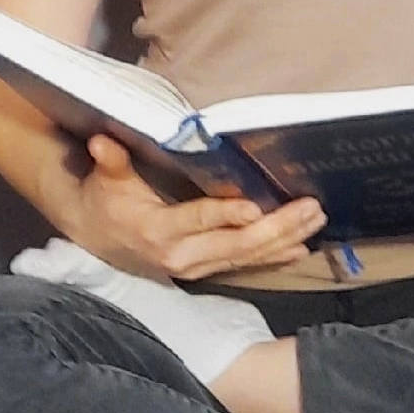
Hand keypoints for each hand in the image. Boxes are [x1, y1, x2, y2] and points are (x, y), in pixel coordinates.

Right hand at [72, 134, 326, 280]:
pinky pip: (246, 265)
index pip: (197, 220)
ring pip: (247, 257)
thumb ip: (112, 162)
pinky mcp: (206, 270)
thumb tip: (102, 142)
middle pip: (236, 243)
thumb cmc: (106, 203)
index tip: (255, 206)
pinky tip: (302, 246)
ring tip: (316, 219)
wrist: (98, 243)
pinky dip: (275, 256)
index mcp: (158, 230)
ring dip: (285, 239)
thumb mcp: (106, 182)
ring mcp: (197, 267)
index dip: (226, 214)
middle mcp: (181, 255)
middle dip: (277, 227)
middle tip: (310, 207)